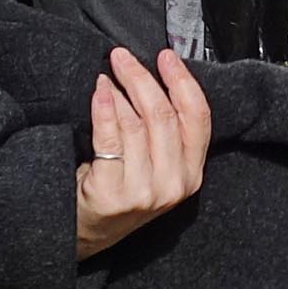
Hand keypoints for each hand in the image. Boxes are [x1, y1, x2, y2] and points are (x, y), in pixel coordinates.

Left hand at [75, 46, 211, 257]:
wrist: (89, 232)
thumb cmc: (121, 189)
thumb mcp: (157, 166)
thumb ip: (165, 132)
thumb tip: (156, 76)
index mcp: (191, 174)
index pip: (198, 118)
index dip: (182, 82)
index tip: (166, 57)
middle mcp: (173, 184)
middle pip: (163, 115)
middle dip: (142, 78)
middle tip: (122, 57)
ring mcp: (144, 192)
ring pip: (135, 123)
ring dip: (119, 92)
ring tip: (108, 76)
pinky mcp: (113, 193)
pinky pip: (109, 137)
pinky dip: (104, 107)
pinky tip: (99, 91)